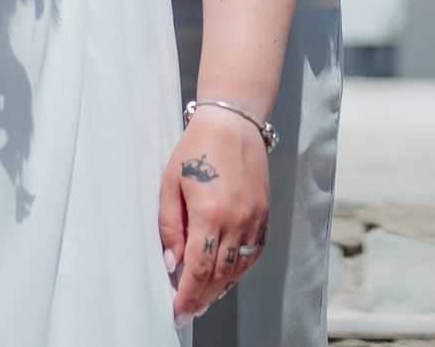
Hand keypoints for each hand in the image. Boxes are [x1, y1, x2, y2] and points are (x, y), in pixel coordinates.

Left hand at [156, 107, 270, 321]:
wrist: (233, 123)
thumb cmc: (197, 148)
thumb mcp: (170, 184)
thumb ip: (170, 226)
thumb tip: (172, 262)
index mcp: (211, 213)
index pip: (199, 268)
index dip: (187, 295)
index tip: (178, 311)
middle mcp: (237, 220)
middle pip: (220, 275)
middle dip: (202, 297)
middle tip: (188, 311)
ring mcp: (255, 218)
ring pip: (239, 267)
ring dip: (221, 287)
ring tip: (205, 297)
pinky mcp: (264, 213)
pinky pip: (254, 251)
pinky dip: (240, 268)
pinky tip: (227, 274)